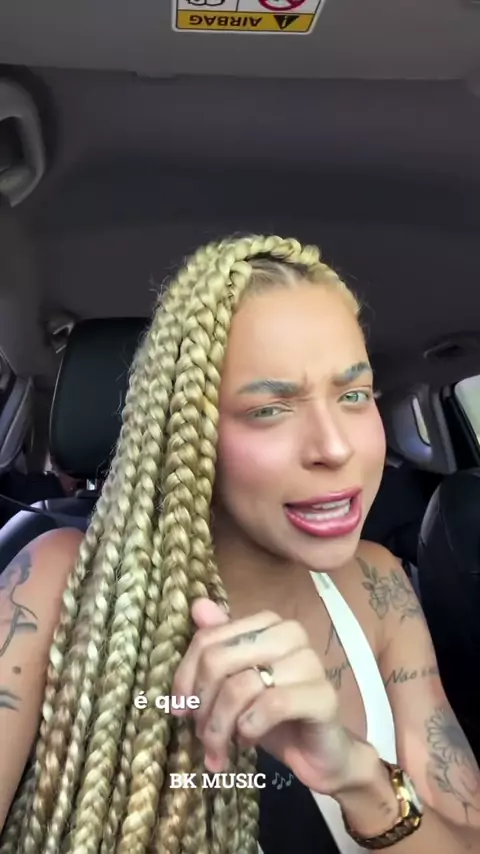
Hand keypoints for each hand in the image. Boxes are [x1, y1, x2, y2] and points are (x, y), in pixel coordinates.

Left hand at [171, 599, 374, 795]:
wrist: (316, 752)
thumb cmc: (271, 714)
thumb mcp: (235, 681)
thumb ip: (217, 645)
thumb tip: (198, 606)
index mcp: (267, 622)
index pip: (207, 639)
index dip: (185, 677)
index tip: (179, 709)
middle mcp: (291, 634)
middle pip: (219, 660)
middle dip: (202, 704)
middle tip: (201, 734)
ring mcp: (310, 662)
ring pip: (241, 686)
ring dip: (221, 725)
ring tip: (220, 745)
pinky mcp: (323, 696)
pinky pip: (272, 705)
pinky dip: (250, 728)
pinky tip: (248, 741)